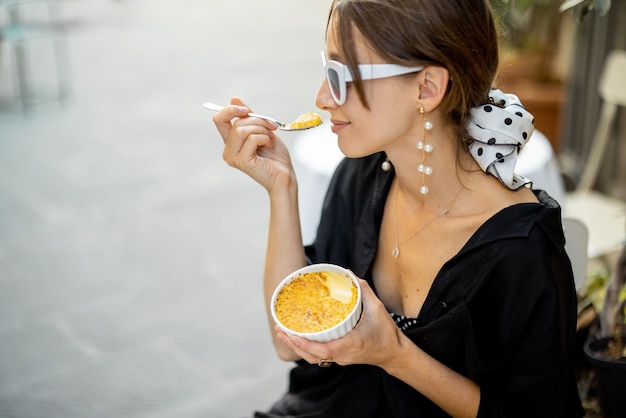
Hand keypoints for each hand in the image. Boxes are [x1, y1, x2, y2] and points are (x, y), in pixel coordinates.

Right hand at [213, 97, 294, 191]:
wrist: (285, 176)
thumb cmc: (275, 156)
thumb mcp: (261, 130)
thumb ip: (248, 117)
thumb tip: (234, 99)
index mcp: (231, 142)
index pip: (219, 119)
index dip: (231, 110)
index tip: (246, 109)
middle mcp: (228, 150)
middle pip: (236, 123)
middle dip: (258, 121)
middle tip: (271, 128)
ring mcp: (233, 157)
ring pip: (243, 129)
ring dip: (262, 130)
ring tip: (270, 139)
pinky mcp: (242, 161)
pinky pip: (251, 139)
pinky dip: (264, 138)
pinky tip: (269, 146)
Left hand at [276, 278, 404, 368]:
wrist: (394, 353)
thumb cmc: (387, 333)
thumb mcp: (378, 308)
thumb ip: (363, 290)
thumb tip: (349, 273)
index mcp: (350, 344)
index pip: (323, 350)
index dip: (305, 344)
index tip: (292, 334)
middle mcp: (342, 355)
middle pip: (312, 357)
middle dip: (293, 345)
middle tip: (280, 330)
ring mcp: (341, 359)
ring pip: (313, 359)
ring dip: (297, 348)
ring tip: (284, 334)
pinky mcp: (340, 359)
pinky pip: (319, 357)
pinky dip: (306, 350)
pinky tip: (299, 339)